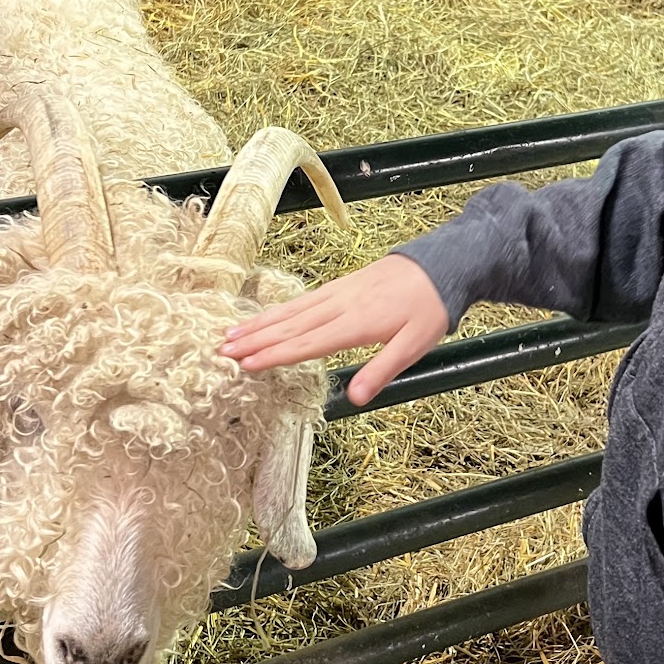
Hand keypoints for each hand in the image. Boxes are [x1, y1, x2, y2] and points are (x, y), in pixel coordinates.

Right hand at [221, 254, 448, 407]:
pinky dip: (278, 310)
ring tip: (232, 334)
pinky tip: (265, 317)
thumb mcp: (414, 345)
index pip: (307, 343)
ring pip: (291, 311)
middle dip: (255, 339)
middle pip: (290, 326)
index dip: (275, 355)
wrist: (441, 264)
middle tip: (223, 351)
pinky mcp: (341, 286)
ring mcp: (338, 293)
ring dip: (259, 324)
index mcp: (356, 324)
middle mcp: (340, 306)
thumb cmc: (430, 308)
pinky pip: (302, 300)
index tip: (247, 365)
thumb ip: (382, 370)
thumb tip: (356, 398)